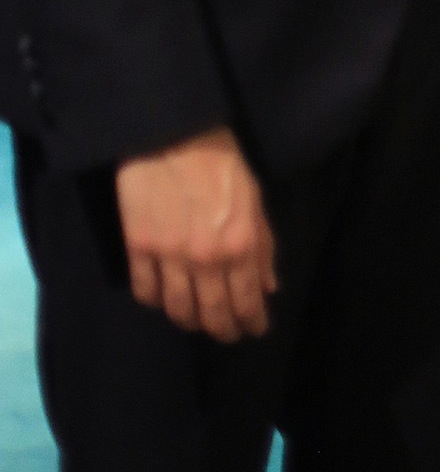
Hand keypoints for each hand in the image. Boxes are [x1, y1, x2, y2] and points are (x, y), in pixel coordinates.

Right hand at [115, 127, 277, 340]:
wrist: (175, 135)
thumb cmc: (222, 163)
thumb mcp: (255, 201)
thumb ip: (263, 247)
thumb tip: (268, 288)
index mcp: (241, 245)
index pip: (247, 301)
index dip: (252, 322)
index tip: (254, 331)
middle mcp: (207, 258)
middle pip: (213, 313)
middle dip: (223, 331)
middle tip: (227, 335)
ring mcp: (170, 256)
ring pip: (178, 309)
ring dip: (189, 322)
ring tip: (196, 321)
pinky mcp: (139, 248)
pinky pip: (146, 291)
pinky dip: (156, 302)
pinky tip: (163, 299)